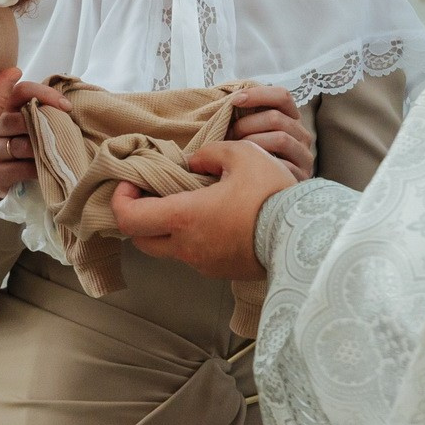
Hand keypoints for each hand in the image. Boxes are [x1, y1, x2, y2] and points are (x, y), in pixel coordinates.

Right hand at [0, 78, 71, 204]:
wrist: (7, 179)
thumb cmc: (29, 145)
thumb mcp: (37, 125)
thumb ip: (47, 112)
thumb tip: (72, 107)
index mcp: (7, 107)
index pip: (22, 91)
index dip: (45, 94)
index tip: (67, 107)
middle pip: (17, 119)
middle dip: (43, 127)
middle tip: (63, 134)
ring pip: (19, 145)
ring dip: (42, 150)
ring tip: (57, 154)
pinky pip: (20, 169)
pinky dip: (37, 169)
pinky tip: (47, 171)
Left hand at [109, 141, 294, 281]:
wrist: (304, 236)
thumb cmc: (270, 194)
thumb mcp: (242, 155)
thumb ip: (211, 153)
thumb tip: (194, 163)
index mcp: (184, 217)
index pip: (129, 218)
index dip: (120, 200)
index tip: (129, 183)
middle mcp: (187, 246)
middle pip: (141, 239)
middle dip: (137, 216)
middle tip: (149, 195)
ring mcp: (204, 263)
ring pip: (169, 248)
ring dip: (167, 227)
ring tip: (186, 202)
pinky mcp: (222, 271)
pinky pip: (195, 254)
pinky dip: (192, 237)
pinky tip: (212, 218)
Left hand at [228, 85, 313, 181]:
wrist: (274, 194)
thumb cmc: (257, 159)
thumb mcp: (254, 133)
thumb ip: (246, 117)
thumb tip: (229, 100)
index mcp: (292, 119)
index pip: (282, 96)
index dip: (258, 94)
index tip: (234, 100)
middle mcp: (302, 135)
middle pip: (276, 118)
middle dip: (247, 124)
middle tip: (229, 135)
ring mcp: (304, 156)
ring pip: (281, 139)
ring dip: (253, 143)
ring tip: (236, 153)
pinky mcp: (302, 176)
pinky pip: (283, 166)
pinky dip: (263, 166)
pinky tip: (248, 170)